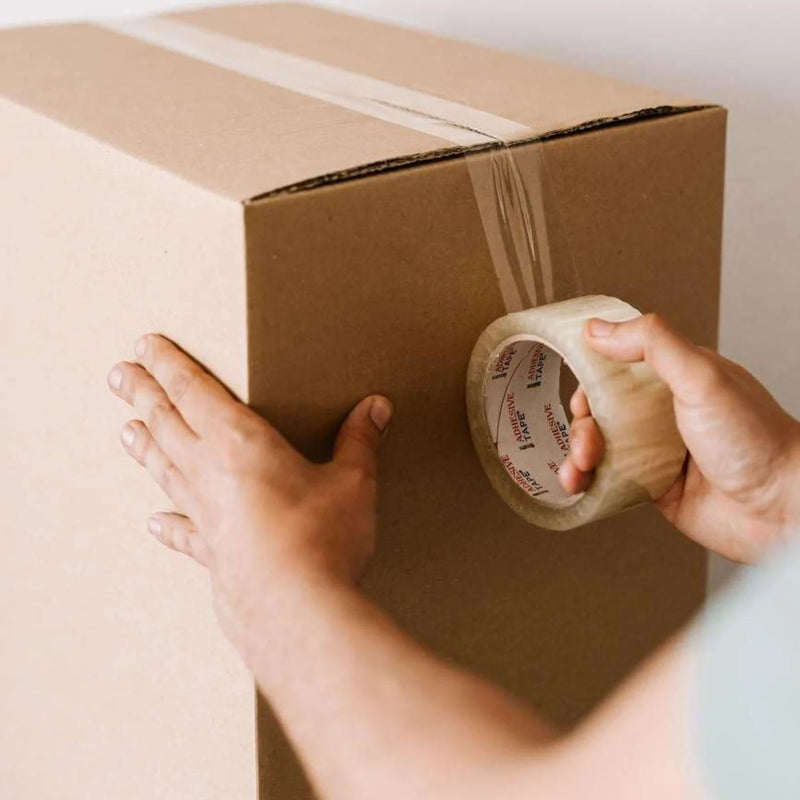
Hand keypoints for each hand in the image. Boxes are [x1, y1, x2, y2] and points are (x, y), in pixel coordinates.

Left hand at [107, 334, 391, 652]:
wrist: (298, 611)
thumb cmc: (322, 539)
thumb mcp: (352, 481)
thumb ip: (360, 441)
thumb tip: (375, 408)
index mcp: (240, 443)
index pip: (194, 391)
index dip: (168, 365)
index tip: (144, 346)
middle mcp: (210, 474)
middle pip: (167, 423)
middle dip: (143, 394)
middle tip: (119, 376)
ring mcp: (204, 516)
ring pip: (165, 470)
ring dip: (145, 446)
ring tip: (125, 430)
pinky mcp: (211, 553)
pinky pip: (182, 531)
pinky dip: (168, 524)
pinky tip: (155, 522)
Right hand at [558, 314, 799, 562]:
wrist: (782, 510)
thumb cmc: (756, 441)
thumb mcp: (701, 377)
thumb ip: (652, 344)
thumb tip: (599, 327)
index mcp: (675, 377)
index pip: (617, 364)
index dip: (590, 375)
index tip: (576, 389)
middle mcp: (663, 411)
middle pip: (600, 408)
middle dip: (581, 424)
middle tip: (587, 440)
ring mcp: (655, 449)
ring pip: (598, 445)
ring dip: (578, 455)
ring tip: (581, 470)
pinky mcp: (651, 485)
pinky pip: (606, 478)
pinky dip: (586, 482)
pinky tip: (580, 485)